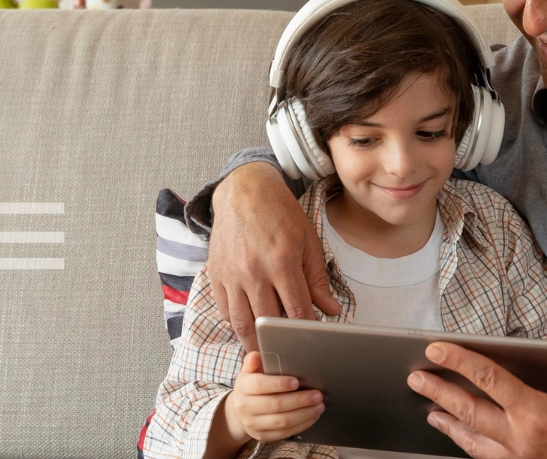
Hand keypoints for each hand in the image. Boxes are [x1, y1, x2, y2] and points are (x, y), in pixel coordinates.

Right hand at [208, 162, 340, 352]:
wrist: (245, 192)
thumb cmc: (281, 215)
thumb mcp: (308, 242)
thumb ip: (317, 279)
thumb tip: (331, 310)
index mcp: (281, 262)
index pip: (296, 311)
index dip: (305, 331)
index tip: (312, 343)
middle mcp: (253, 272)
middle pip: (267, 323)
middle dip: (280, 343)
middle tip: (290, 356)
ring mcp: (230, 275)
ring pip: (240, 323)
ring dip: (253, 342)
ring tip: (266, 353)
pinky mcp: (215, 275)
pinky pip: (223, 310)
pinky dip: (235, 324)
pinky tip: (248, 329)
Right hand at [226, 352, 325, 443]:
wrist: (241, 409)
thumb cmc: (253, 385)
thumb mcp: (250, 371)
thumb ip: (254, 362)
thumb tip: (257, 356)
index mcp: (243, 387)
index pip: (260, 385)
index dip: (279, 384)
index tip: (297, 382)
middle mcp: (244, 407)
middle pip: (275, 405)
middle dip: (299, 400)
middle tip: (318, 395)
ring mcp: (252, 424)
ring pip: (282, 421)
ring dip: (304, 414)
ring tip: (319, 406)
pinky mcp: (262, 436)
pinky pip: (284, 433)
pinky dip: (302, 425)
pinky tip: (313, 416)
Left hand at [407, 295, 546, 458]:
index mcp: (540, 414)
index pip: (488, 380)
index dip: (458, 360)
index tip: (435, 349)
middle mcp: (525, 442)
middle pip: (469, 413)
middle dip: (438, 393)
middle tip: (416, 378)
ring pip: (474, 443)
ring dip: (450, 424)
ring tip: (431, 410)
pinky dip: (471, 445)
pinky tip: (464, 436)